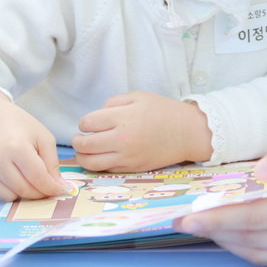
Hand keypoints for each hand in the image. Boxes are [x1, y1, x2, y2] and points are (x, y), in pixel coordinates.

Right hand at [0, 91, 65, 200]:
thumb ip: (52, 162)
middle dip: (37, 193)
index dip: (51, 188)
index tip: (58, 190)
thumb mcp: (42, 136)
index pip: (38, 178)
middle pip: (23, 190)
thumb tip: (58, 187)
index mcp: (17, 146)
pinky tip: (3, 175)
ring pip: (7, 197)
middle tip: (42, 186)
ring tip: (20, 175)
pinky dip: (0, 190)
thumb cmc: (18, 127)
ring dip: (18, 192)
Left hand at [72, 91, 212, 171]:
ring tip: (85, 150)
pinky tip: (100, 157)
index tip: (90, 123)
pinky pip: (105, 170)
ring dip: (82, 156)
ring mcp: (127, 156)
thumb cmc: (163, 111)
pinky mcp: (132, 168)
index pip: (88, 122)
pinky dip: (98, 164)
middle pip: (85, 144)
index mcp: (123, 117)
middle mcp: (122, 139)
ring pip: (90, 162)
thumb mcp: (139, 96)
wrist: (187, 132)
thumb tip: (96, 116)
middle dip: (78, 140)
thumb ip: (114, 102)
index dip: (84, 122)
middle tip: (81, 137)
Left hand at [176, 131, 266, 266]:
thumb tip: (255, 173)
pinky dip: (257, 251)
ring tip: (209, 230)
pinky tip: (244, 238)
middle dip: (215, 233)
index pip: (252, 218)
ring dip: (233, 245)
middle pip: (253, 241)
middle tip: (185, 224)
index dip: (215, 219)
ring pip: (265, 256)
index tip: (185, 218)